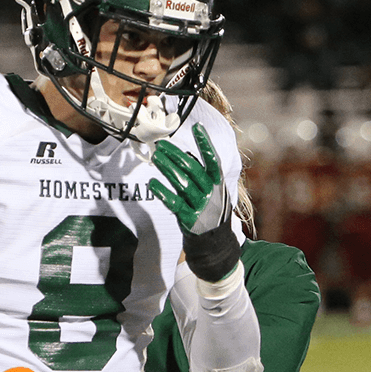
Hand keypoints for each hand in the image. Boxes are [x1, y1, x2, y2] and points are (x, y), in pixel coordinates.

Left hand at [148, 125, 239, 282]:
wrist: (214, 244)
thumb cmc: (209, 211)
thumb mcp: (211, 191)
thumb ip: (200, 174)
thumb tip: (186, 154)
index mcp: (218, 184)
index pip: (213, 160)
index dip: (206, 144)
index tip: (197, 127)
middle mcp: (212, 194)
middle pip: (194, 170)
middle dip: (177, 155)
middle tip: (162, 144)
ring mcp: (201, 207)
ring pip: (183, 184)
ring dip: (168, 169)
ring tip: (156, 157)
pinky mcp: (189, 220)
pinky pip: (174, 204)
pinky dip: (163, 192)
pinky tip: (152, 182)